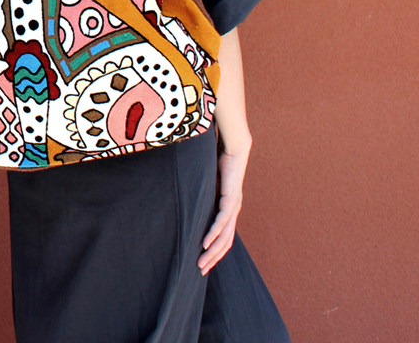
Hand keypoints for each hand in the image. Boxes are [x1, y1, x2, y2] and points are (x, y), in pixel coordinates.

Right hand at [197, 146, 248, 274]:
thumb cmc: (219, 161)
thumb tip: (185, 195)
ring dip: (212, 252)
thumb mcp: (208, 182)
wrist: (234, 147)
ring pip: (224, 236)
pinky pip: (222, 221)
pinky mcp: (231, 199)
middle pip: (224, 242)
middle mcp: (233, 211)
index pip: (223, 237)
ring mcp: (233, 206)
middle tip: (200, 271)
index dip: (214, 252)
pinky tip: (205, 244)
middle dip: (213, 258)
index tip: (203, 263)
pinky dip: (214, 234)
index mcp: (228, 209)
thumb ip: (201, 192)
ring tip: (201, 263)